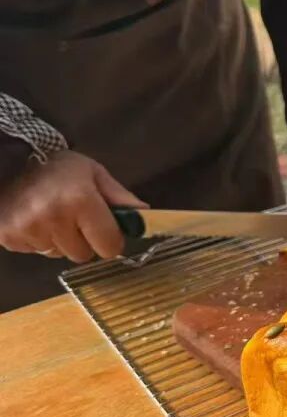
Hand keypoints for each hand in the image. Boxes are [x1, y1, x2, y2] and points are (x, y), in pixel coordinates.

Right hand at [0, 150, 145, 262]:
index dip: (110, 240)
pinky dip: (38, 240)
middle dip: (83, 241)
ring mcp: (28, 229)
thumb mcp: (93, 173)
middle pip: (83, 255)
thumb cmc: (57, 167)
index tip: (104, 229)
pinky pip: (35, 252)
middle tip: (73, 218)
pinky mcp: (8, 237)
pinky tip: (34, 220)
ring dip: (59, 241)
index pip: (109, 246)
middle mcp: (54, 218)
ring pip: (58, 255)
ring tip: (50, 216)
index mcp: (81, 201)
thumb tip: (144, 216)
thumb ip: (119, 197)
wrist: (9, 161)